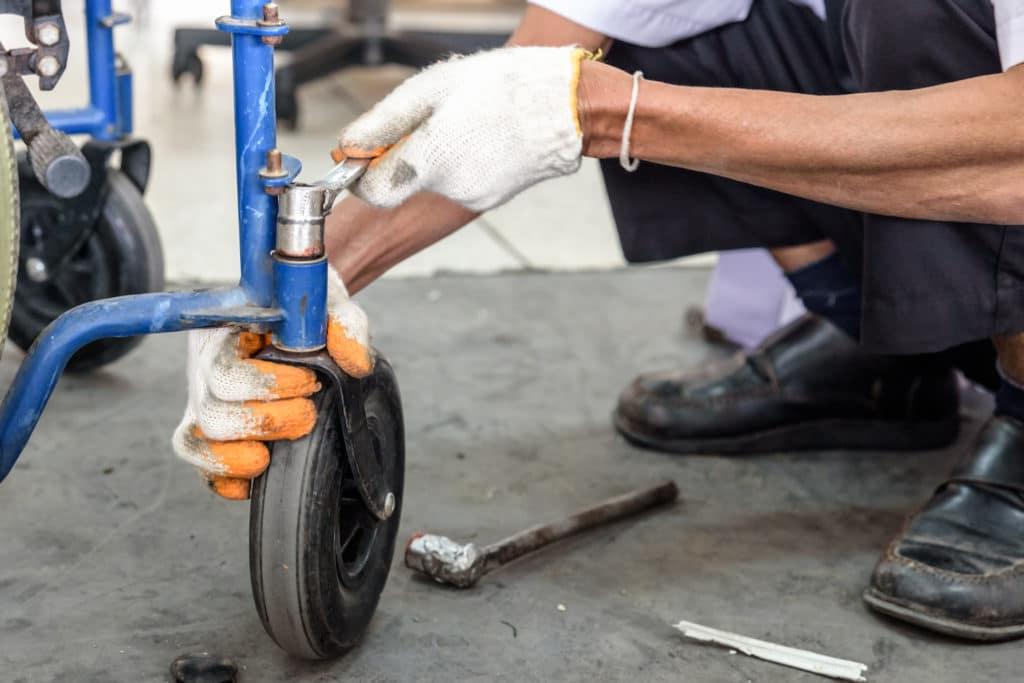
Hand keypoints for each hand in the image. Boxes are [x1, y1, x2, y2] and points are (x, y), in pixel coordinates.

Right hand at [172, 267, 371, 499]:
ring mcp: (203, 404)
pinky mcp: (211, 435)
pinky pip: (203, 468)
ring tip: (279, 450)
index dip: (265, 384)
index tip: (310, 380)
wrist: (302, 321)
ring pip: (199, 442)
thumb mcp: (329, 306)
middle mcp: (204, 371)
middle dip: (265, 422)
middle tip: (308, 415)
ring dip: (242, 455)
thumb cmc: (306, 313)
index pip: (224, 368)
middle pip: (212, 412)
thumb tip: (356, 364)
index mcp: (222, 334)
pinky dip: (228, 479)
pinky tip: (261, 475)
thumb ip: (345, 325)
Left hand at [339, 46, 589, 211]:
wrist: (567, 107)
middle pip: (404, 181)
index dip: (360, 173)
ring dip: (436, 153)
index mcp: (430, 161)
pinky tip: (483, 135)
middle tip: (429, 116)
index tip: (363, 152)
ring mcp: (472, 196)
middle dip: (406, 152)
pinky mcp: (491, 198)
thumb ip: (382, 124)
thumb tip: (346, 149)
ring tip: (466, 119)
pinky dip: (461, 161)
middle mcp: (449, 188)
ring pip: (433, 179)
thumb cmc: (502, 88)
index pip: (373, 192)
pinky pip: (460, 181)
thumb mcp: (431, 90)